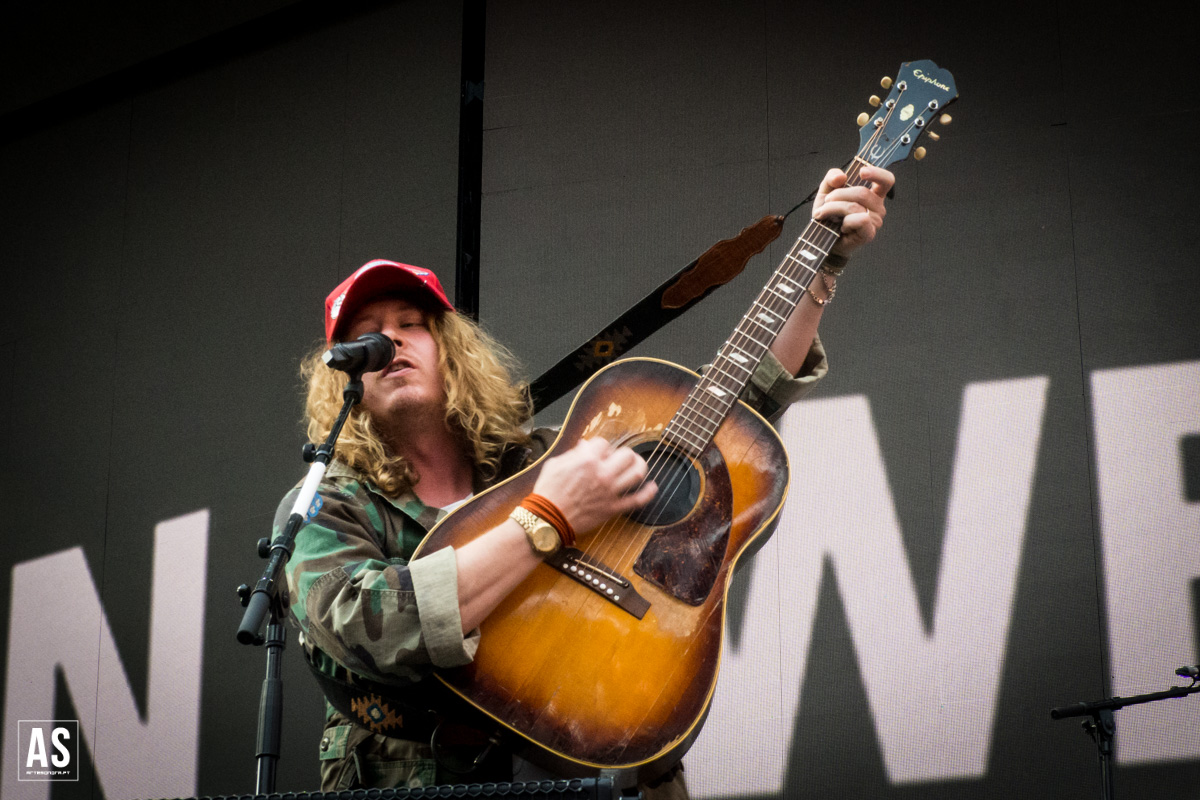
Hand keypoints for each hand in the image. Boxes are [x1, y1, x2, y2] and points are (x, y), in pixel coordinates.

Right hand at [532, 437, 657, 533]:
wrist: (547, 519)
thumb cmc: (548, 492)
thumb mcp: (555, 464)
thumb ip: (573, 453)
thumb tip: (585, 446)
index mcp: (587, 460)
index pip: (604, 443)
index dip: (601, 446)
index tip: (598, 452)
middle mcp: (602, 473)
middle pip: (626, 454)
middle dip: (623, 453)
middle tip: (620, 457)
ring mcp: (610, 492)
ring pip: (636, 473)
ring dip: (639, 466)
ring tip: (637, 465)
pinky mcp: (613, 508)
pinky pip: (637, 500)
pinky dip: (648, 493)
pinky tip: (652, 487)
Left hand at [812, 165, 893, 257]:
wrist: (822, 239)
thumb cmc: (828, 215)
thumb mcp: (826, 191)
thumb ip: (832, 178)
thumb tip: (841, 176)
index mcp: (873, 194)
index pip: (886, 180)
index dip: (877, 173)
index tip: (861, 172)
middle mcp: (878, 206)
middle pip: (862, 192)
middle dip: (838, 195)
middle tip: (825, 202)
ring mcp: (876, 221)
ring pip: (855, 206)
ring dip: (833, 208)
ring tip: (823, 214)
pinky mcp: (870, 233)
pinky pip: (859, 220)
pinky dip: (844, 222)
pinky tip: (840, 227)